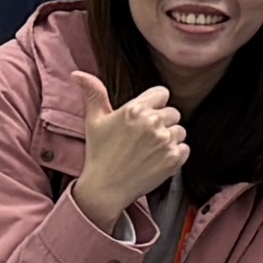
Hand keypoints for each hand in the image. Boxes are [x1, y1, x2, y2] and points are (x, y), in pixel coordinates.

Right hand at [72, 83, 190, 229]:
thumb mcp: (94, 121)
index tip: (142, 118)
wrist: (105, 189)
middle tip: (143, 138)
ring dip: (168, 138)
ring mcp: (165, 141)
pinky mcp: (174, 159)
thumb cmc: (99, 153)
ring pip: (180, 130)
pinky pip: (185, 148)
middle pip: (172, 112)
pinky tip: (156, 160)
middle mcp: (152, 123)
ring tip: (148, 150)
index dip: (154, 105)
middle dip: (161, 122)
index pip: (162, 94)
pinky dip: (174, 154)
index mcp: (135, 109)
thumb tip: (77, 74)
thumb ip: (93, 93)